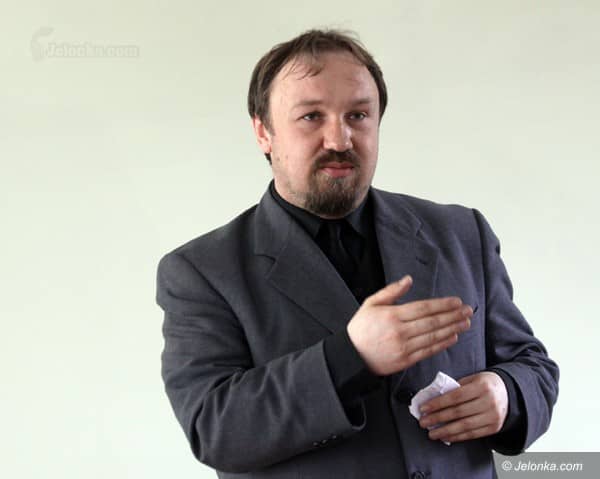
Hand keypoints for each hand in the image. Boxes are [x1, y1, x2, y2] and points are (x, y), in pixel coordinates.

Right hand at [347, 276, 472, 375]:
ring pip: (433, 336)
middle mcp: (400, 331)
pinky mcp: (405, 360)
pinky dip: (442, 344)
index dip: (442, 305)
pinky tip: (453, 337)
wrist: (351, 355)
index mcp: (392, 315)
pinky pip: (428, 351)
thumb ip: (391, 291)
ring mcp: (404, 347)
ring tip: (465, 323)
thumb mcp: (371, 304)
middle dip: (452, 316)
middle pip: (432, 322)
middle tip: (468, 310)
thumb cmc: (361, 328)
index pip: (423, 308)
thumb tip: (408, 280)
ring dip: (452, 329)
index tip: (456, 302)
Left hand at [418, 371, 508, 442]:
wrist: (509, 392)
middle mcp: (489, 402)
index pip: (455, 397)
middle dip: (438, 418)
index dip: (438, 403)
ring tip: (431, 433)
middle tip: (423, 422)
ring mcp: (493, 416)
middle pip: (458, 412)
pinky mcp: (494, 428)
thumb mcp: (472, 379)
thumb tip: (434, 397)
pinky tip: (446, 436)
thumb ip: (456, 387)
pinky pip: (472, 434)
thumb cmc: (485, 384)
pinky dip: (457, 436)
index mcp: (482, 386)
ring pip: (464, 426)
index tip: (424, 408)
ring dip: (445, 431)